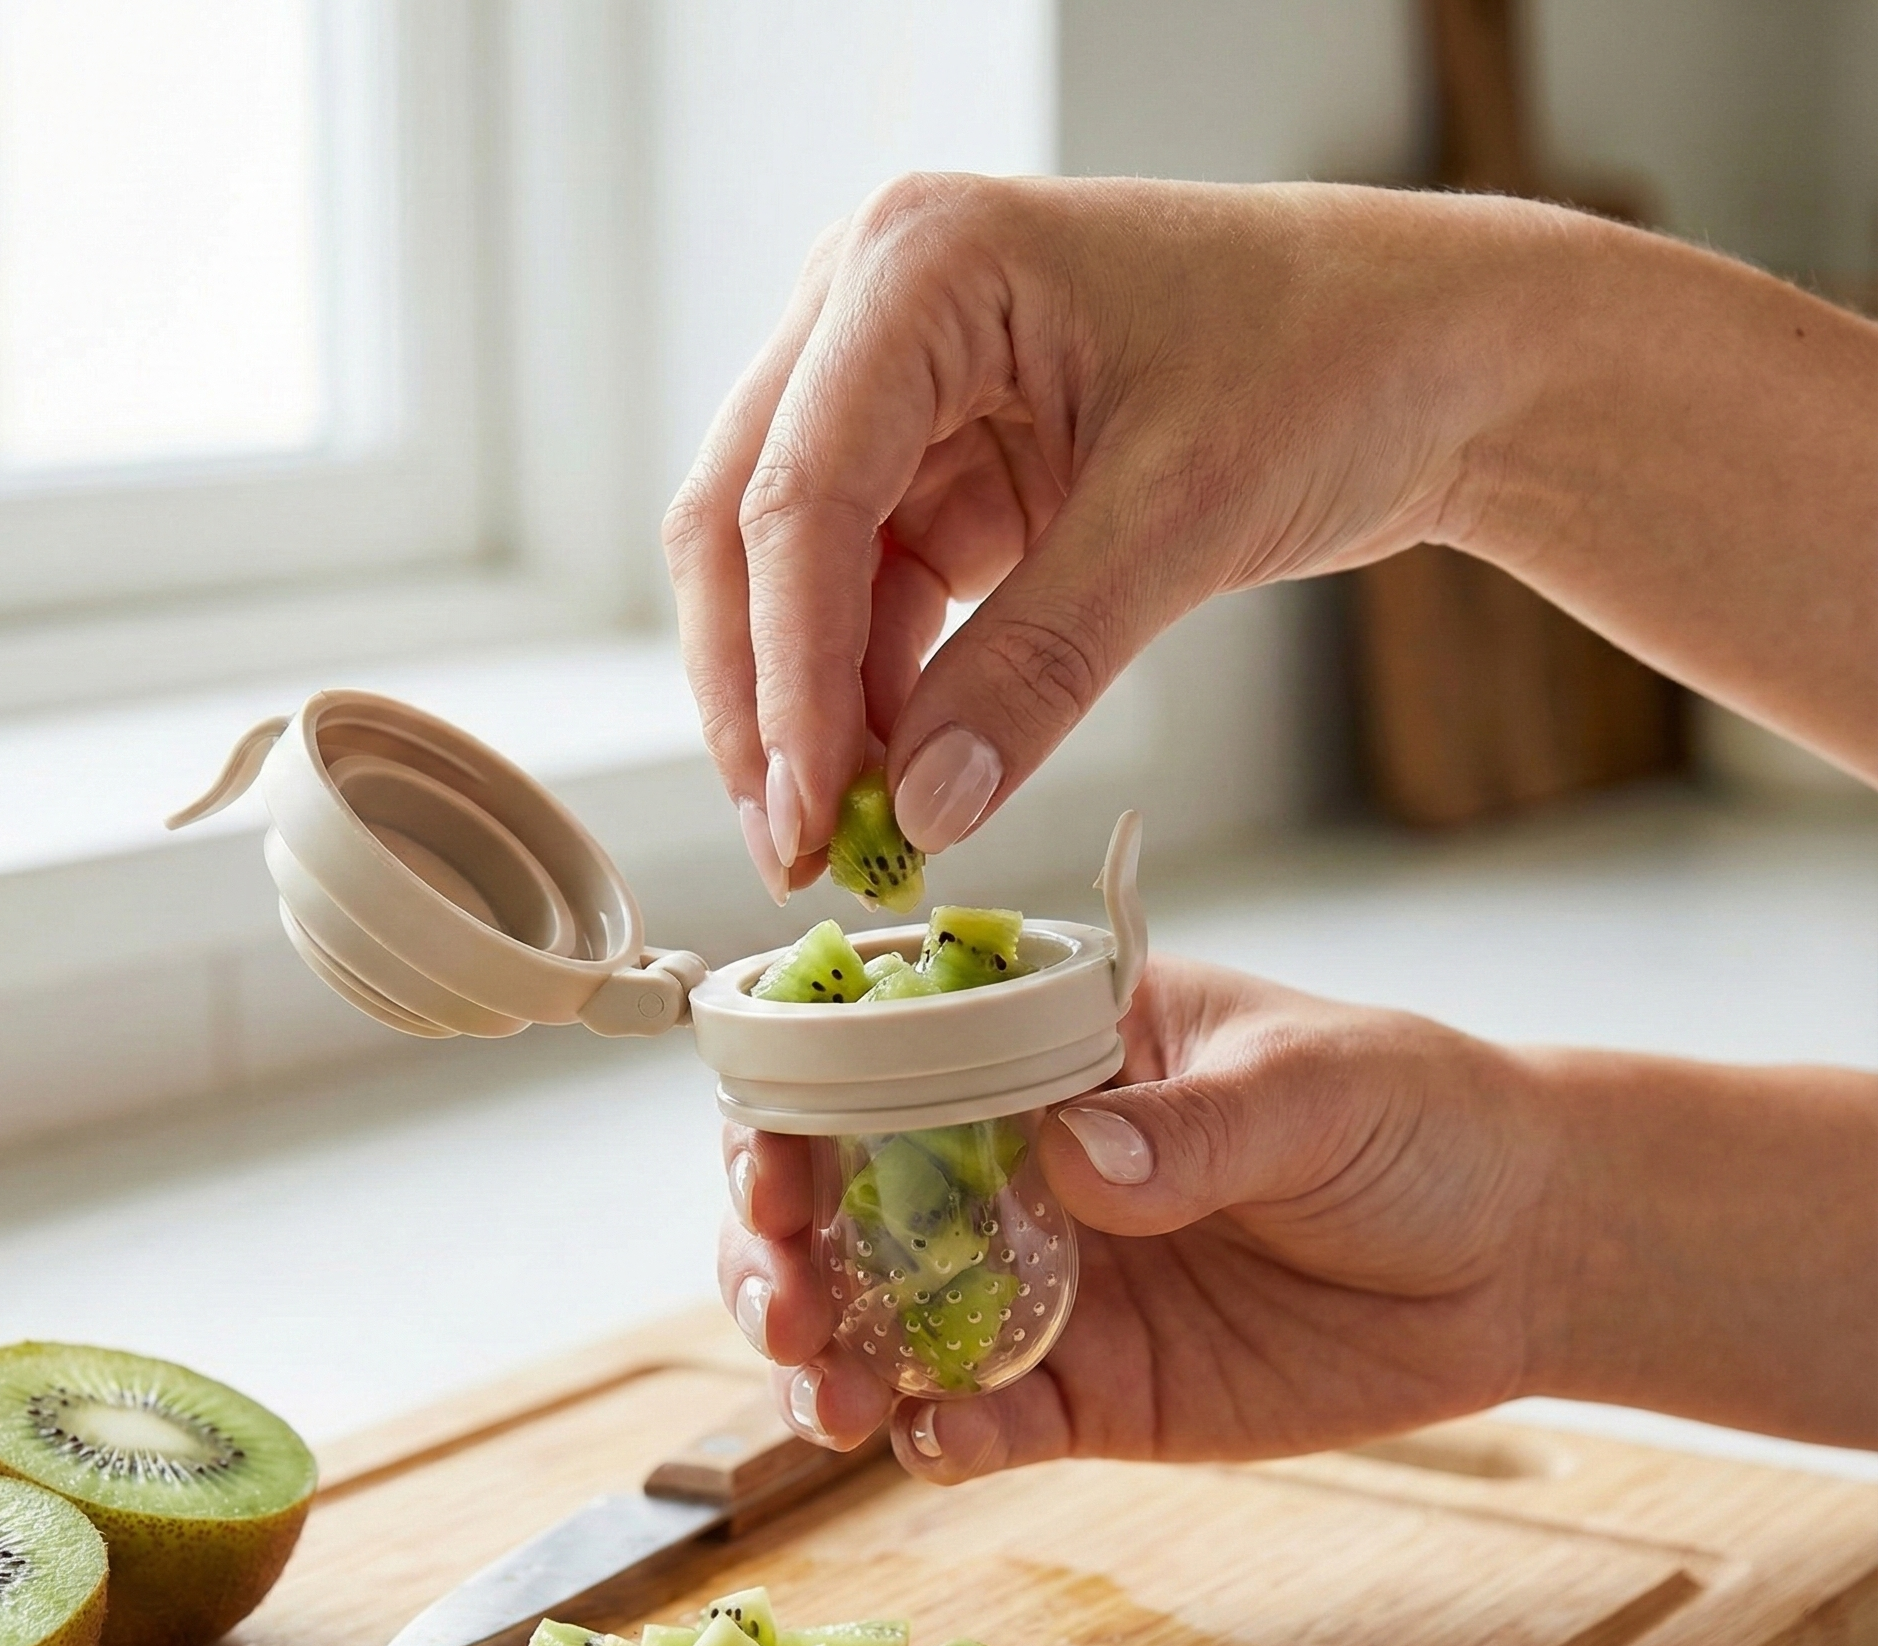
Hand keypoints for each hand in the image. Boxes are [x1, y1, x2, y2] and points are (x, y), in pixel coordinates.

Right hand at [667, 175, 1877, 902]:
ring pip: (789, 575)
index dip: (788, 671)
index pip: (801, 492)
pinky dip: (873, 693)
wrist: (1428, 351)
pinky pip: (868, 596)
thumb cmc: (1333, 359)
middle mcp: (875, 309)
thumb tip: (924, 813)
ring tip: (840, 843)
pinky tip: (897, 781)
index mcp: (924, 264)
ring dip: (806, 709)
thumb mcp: (1186, 514)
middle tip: (796, 848)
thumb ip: (1039, 667)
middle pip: (749, 526)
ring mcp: (899, 391)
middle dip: (762, 698)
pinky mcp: (939, 468)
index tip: (811, 813)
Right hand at [720, 955, 1562, 1482]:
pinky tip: (935, 1445)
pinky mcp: (1091, 1392)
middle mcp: (1013, 1163)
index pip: (879, 1054)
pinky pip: (984, 1421)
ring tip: (829, 1399)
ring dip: (831, 1359)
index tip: (770, 1163)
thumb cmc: (1418, 1116)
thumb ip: (1195, 1125)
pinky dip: (941, 1439)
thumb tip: (1074, 1157)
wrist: (1521, 1254)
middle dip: (776, 1250)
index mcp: (1046, 1052)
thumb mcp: (1316, 1088)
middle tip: (787, 1304)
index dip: (792, 1100)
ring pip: (884, 1320)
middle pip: (841, 1199)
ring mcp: (1044, 1283)